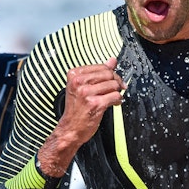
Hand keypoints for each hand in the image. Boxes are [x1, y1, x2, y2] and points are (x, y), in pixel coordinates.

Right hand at [37, 58, 125, 176]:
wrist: (70, 128)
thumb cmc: (76, 109)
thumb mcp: (82, 87)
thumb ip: (98, 73)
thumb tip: (112, 60)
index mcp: (74, 75)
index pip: (101, 67)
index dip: (110, 73)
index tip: (112, 79)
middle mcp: (79, 82)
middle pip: (109, 74)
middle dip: (116, 81)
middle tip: (115, 88)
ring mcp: (87, 93)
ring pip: (114, 85)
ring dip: (117, 92)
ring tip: (112, 97)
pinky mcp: (95, 104)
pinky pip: (115, 96)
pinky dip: (118, 100)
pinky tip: (113, 103)